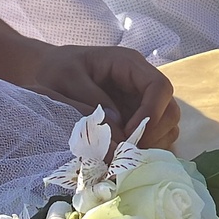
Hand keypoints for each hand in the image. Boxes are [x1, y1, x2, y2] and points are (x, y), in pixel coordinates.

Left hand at [25, 44, 179, 148]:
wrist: (48, 70)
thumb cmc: (57, 69)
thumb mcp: (67, 79)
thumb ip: (91, 102)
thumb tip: (119, 131)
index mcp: (129, 64)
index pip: (159, 86)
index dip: (152, 113)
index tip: (130, 134)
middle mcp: (141, 82)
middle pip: (170, 109)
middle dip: (154, 133)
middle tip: (127, 150)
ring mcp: (141, 101)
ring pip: (166, 125)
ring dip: (152, 143)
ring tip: (123, 153)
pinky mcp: (135, 117)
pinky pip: (153, 135)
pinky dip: (144, 148)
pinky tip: (122, 153)